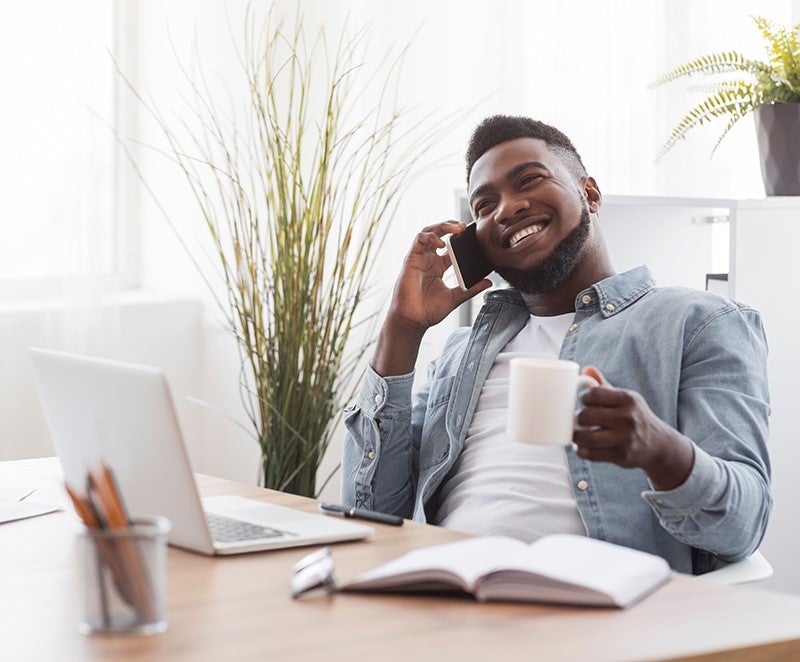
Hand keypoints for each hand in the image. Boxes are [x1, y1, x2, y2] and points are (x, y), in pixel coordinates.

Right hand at [387, 221, 490, 331]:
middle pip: (439, 234)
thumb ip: (471, 288)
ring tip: (456, 228)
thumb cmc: (429, 311)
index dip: (460, 239)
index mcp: (438, 267)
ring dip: (442, 226)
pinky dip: (431, 237)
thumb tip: (489, 282)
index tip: (473, 236)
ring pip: (429, 232)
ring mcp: (420, 258)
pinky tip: (442, 243)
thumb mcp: (455, 297)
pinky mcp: (411, 259)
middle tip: (464, 227)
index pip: (450, 247)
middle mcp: (429, 260)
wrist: (413, 320)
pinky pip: (419, 240)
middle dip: (451, 226)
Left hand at [573, 366, 694, 489]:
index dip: (584, 398)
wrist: (658, 444)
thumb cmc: (635, 416)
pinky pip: (591, 454)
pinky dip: (581, 451)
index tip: (584, 402)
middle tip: (579, 420)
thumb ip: (604, 385)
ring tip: (577, 433)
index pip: (594, 394)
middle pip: (586, 416)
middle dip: (578, 418)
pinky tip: (582, 447)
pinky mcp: (621, 455)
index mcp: (628, 399)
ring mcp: (625, 438)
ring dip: (576, 436)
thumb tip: (587, 369)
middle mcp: (627, 418)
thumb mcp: (625, 398)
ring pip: (586, 437)